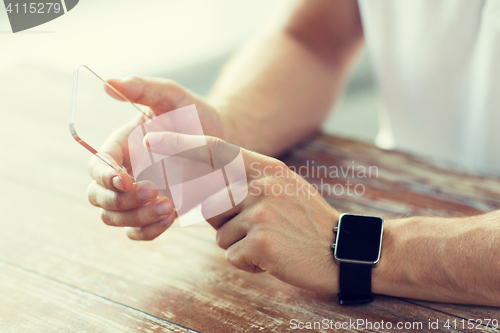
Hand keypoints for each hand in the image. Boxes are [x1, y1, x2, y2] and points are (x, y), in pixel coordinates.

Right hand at [87, 76, 234, 239]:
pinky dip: (147, 230)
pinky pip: (136, 231)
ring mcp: (137, 196)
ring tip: (169, 206)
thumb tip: (109, 83)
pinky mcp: (152, 212)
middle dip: (119, 200)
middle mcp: (124, 172)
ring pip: (114, 218)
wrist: (222, 140)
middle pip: (98, 196)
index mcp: (121, 146)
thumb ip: (143, 89)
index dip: (105, 175)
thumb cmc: (194, 115)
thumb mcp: (172, 97)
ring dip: (135, 217)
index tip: (126, 179)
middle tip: (153, 192)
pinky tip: (170, 217)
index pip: (97, 165)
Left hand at [145, 132, 340, 293]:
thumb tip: (205, 193)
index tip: (153, 139)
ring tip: (270, 243)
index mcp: (267, 168)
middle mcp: (261, 184)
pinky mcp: (259, 240)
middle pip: (209, 201)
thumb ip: (247, 184)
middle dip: (224, 222)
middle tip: (259, 228)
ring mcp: (261, 211)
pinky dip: (248, 262)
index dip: (181, 144)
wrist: (341, 252)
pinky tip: (273, 257)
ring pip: (220, 233)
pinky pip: (231, 254)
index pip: (216, 151)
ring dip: (238, 244)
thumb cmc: (306, 222)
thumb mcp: (283, 189)